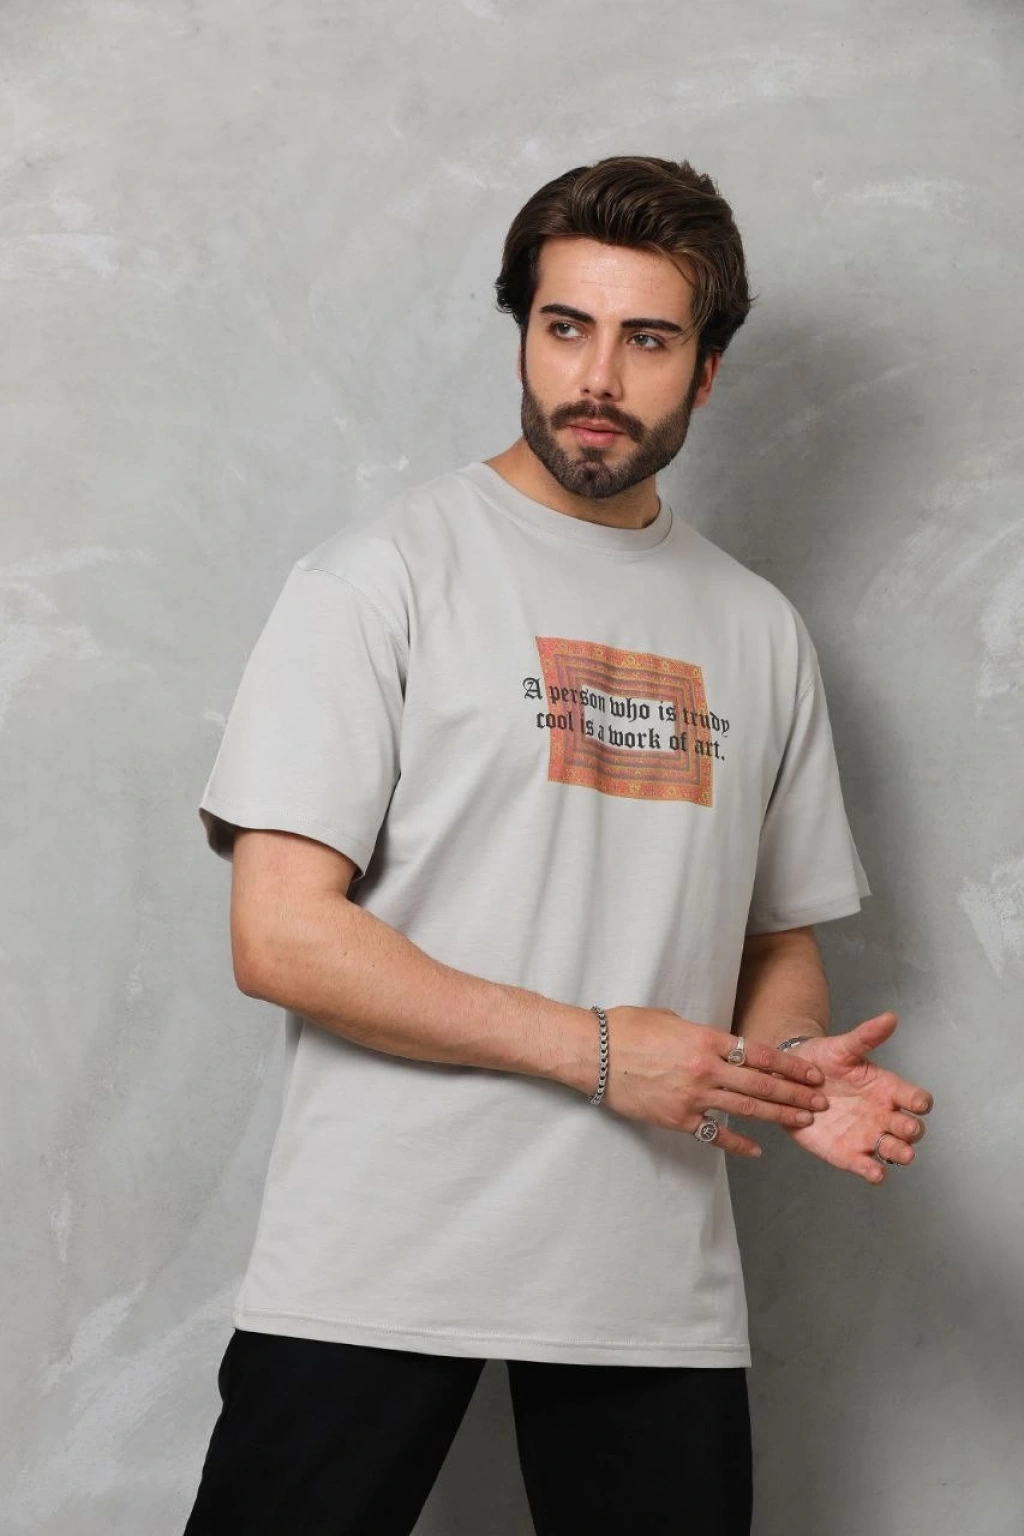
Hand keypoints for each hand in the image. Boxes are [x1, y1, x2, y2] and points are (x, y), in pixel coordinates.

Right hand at [602, 1006, 830, 1156]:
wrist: (594, 1053)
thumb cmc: (628, 1028)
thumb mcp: (671, 1020)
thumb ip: (701, 1035)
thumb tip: (720, 1046)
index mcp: (706, 1039)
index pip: (759, 1054)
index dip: (790, 1065)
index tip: (811, 1073)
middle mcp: (705, 1069)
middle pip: (761, 1083)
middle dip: (795, 1093)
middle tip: (820, 1101)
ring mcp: (692, 1096)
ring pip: (746, 1108)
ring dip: (778, 1115)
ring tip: (802, 1120)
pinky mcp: (676, 1119)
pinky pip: (714, 1134)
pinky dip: (737, 1143)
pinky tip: (756, 1149)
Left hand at [781, 1011, 933, 1182]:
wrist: (791, 1078)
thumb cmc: (824, 1060)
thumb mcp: (843, 1047)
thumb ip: (866, 1036)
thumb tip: (890, 1017)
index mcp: (888, 1089)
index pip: (915, 1098)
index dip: (919, 1101)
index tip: (918, 1102)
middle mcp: (883, 1115)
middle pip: (910, 1129)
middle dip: (912, 1130)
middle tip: (907, 1128)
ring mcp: (867, 1135)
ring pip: (893, 1150)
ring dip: (900, 1153)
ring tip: (901, 1153)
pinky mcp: (848, 1153)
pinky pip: (865, 1166)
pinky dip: (873, 1172)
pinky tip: (875, 1173)